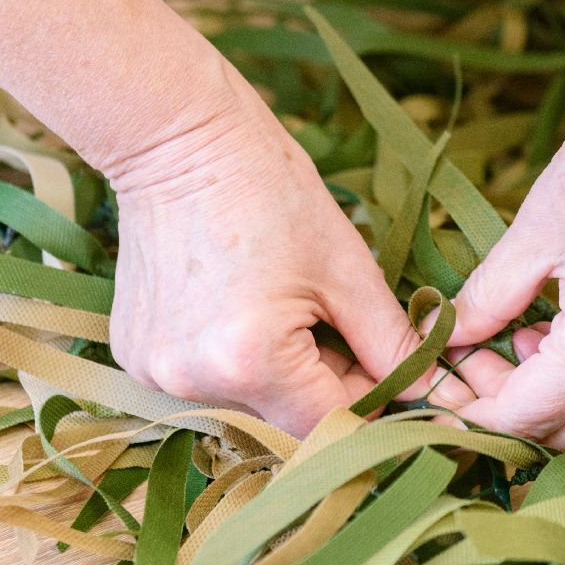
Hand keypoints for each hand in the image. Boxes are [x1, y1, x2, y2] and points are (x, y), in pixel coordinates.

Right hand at [101, 62, 471, 432]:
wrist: (177, 142)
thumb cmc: (269, 190)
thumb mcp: (347, 268)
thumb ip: (391, 341)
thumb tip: (429, 387)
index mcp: (250, 362)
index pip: (331, 423)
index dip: (371, 399)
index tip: (391, 367)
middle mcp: (193, 382)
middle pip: (286, 420)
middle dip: (327, 385)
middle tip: (340, 323)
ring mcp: (154, 373)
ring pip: (247, 403)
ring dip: (281, 374)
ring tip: (286, 303)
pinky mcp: (134, 357)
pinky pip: (205, 380)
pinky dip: (236, 358)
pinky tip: (240, 302)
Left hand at [444, 0, 564, 451]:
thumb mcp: (533, 232)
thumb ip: (488, 298)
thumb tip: (447, 337)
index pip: (521, 416)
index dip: (467, 408)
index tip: (432, 382)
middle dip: (507, 406)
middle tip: (465, 359)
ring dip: (555, 398)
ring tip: (513, 338)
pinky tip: (562, 326)